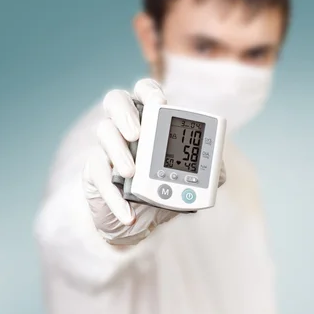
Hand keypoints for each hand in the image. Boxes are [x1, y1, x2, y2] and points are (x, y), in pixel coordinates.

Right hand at [83, 79, 225, 245]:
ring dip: (118, 151)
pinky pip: (99, 176)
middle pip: (115, 101)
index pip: (145, 91)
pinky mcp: (95, 171)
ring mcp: (107, 147)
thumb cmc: (166, 190)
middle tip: (137, 133)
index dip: (150, 92)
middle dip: (125, 113)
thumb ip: (209, 170)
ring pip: (104, 133)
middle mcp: (125, 126)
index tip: (160, 103)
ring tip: (131, 172)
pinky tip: (128, 213)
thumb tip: (218, 168)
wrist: (143, 221)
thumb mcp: (192, 179)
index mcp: (150, 118)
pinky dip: (113, 197)